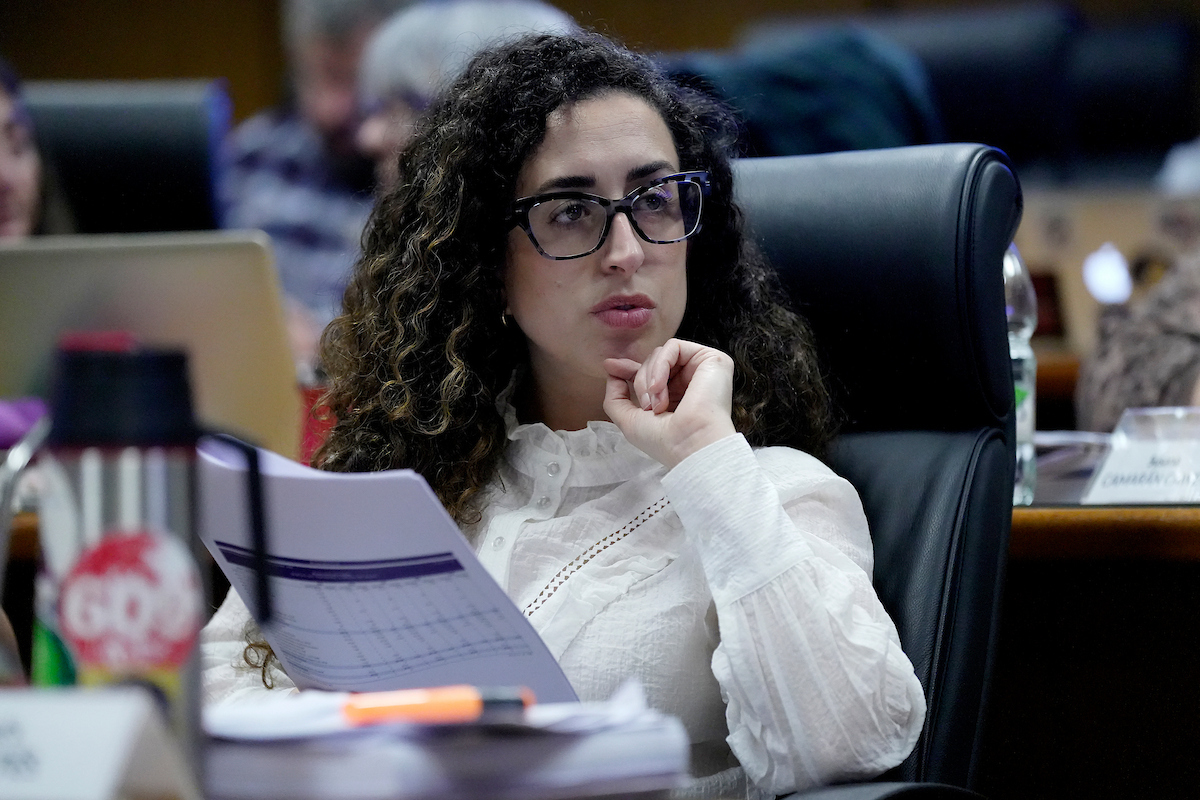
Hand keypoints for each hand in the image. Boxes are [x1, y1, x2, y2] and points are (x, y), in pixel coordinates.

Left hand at [604, 338, 736, 468]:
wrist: (692, 446)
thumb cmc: (665, 441)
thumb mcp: (630, 421)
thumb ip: (616, 397)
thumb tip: (611, 369)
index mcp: (676, 397)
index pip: (651, 372)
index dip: (629, 368)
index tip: (610, 366)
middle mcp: (690, 382)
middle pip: (652, 362)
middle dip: (640, 382)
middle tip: (647, 407)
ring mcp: (701, 370)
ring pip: (660, 354)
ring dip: (649, 378)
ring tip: (656, 404)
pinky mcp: (711, 359)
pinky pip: (673, 347)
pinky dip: (660, 365)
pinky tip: (660, 388)